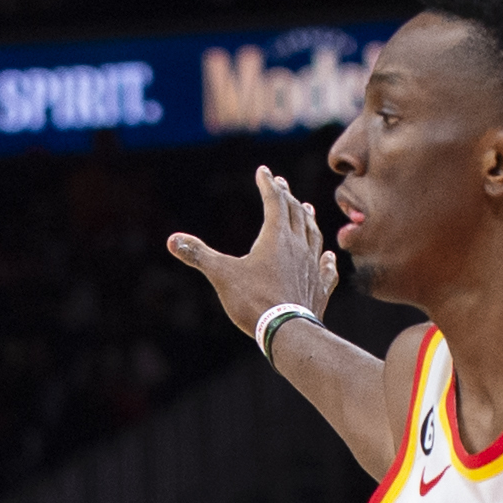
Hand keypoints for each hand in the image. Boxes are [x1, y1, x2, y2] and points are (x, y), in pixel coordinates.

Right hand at [165, 167, 336, 339]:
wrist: (286, 332)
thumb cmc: (254, 300)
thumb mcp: (221, 275)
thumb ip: (198, 255)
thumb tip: (172, 240)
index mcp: (276, 237)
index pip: (274, 201)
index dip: (268, 184)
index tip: (263, 171)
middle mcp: (298, 246)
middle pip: (295, 213)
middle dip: (287, 197)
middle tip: (282, 185)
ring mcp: (312, 267)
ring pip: (313, 235)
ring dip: (308, 220)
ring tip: (307, 210)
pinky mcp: (319, 288)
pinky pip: (326, 269)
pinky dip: (327, 260)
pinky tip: (329, 256)